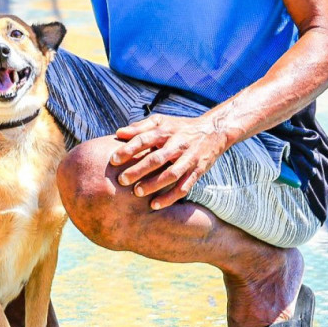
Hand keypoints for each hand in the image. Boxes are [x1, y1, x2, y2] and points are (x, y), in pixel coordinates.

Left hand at [110, 113, 229, 209]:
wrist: (213, 131)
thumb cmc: (180, 127)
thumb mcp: (161, 121)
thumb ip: (140, 127)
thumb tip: (118, 133)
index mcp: (166, 131)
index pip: (144, 139)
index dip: (129, 149)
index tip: (113, 160)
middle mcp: (177, 144)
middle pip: (156, 158)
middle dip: (138, 170)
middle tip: (121, 180)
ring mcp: (189, 159)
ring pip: (171, 174)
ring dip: (154, 184)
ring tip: (137, 193)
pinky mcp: (198, 171)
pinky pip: (184, 186)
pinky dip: (170, 197)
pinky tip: (155, 205)